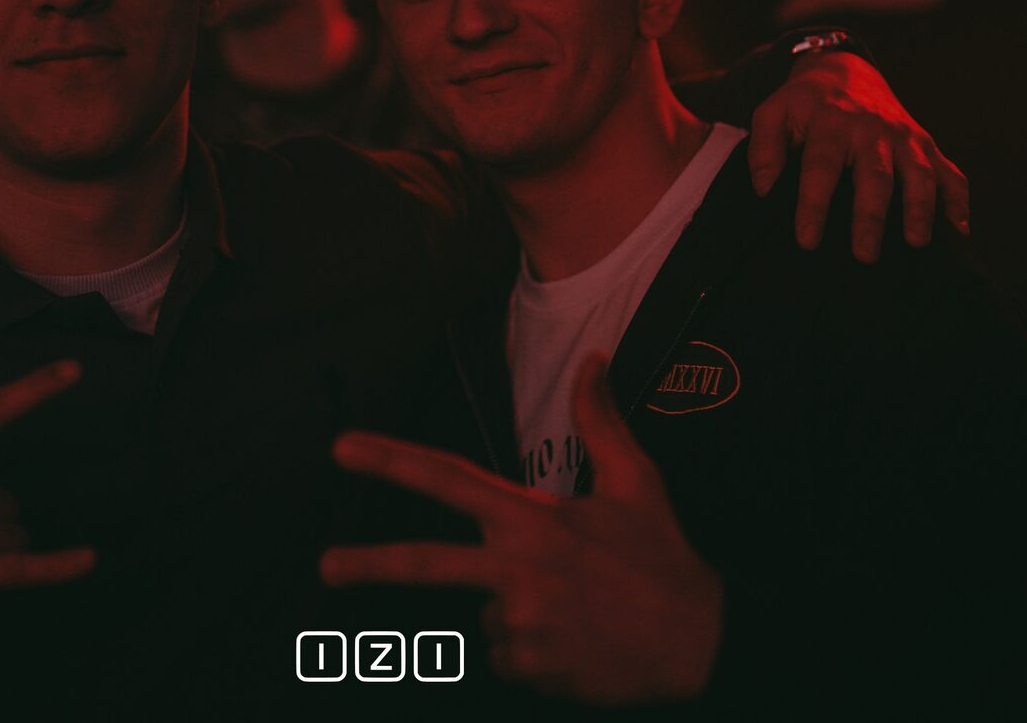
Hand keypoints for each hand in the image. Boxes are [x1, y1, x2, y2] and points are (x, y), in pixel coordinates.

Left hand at [321, 355, 721, 705]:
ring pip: (484, 615)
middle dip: (366, 566)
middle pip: (423, 564)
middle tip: (325, 568)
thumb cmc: (664, 558)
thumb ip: (600, 420)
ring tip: (577, 612)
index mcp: (532, 517)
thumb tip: (592, 360)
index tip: (343, 448)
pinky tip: (576, 644)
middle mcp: (516, 567)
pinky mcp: (527, 666)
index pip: (447, 479)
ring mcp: (518, 620)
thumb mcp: (636, 481)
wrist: (701, 643)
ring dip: (513, 612)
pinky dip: (530, 651)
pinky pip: (505, 656)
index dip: (390, 460)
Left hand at [747, 51, 968, 261]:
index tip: (807, 240)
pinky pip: (950, 172)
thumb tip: (763, 188)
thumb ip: (763, 148)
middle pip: (875, 175)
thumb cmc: (804, 104)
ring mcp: (904, 138)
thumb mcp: (773, 113)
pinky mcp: (926, 144)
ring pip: (920, 173)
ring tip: (916, 242)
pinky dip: (957, 199)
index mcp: (831, 124)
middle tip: (865, 255)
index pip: (821, 167)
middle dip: (871, 216)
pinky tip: (958, 229)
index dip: (813, 204)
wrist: (845, 70)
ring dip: (921, 209)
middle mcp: (872, 130)